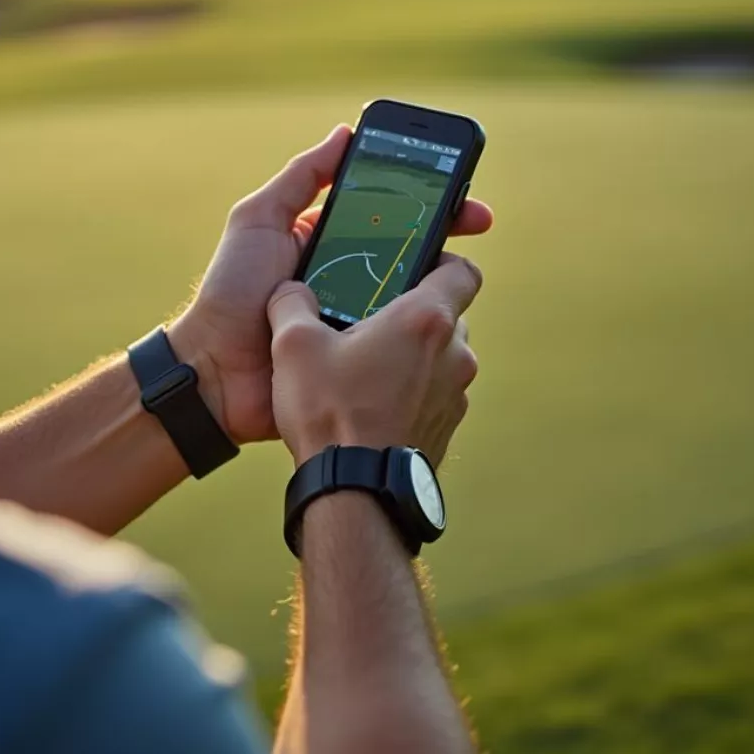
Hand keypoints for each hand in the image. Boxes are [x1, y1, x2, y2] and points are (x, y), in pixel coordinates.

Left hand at [169, 128, 492, 445]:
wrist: (215, 373)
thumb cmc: (230, 291)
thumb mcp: (258, 221)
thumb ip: (300, 178)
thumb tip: (345, 133)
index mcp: (329, 242)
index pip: (385, 214)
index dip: (422, 199)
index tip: (456, 188)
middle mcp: (350, 278)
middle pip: (409, 252)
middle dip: (446, 234)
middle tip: (477, 222)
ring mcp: (360, 320)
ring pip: (412, 296)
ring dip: (439, 280)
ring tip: (458, 265)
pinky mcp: (363, 359)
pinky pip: (400, 340)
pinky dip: (423, 328)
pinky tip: (445, 316)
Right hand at [265, 254, 483, 467]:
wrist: (355, 492)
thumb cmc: (329, 413)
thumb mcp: (293, 346)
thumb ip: (291, 303)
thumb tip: (289, 289)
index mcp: (425, 320)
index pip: (464, 271)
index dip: (443, 261)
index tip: (415, 266)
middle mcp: (454, 354)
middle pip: (448, 314)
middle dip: (413, 314)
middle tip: (370, 320)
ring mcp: (456, 395)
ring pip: (441, 357)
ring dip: (412, 356)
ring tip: (365, 368)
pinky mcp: (447, 428)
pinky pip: (434, 394)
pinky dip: (411, 392)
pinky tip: (371, 404)